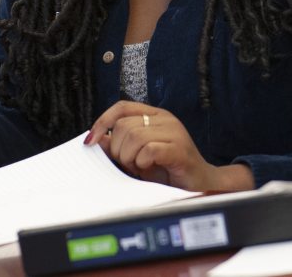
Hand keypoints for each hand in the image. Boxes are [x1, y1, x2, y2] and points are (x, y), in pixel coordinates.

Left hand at [86, 101, 252, 191]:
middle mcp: (165, 119)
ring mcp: (174, 131)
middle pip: (124, 126)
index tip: (90, 141)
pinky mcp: (179, 148)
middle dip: (119, 150)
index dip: (103, 121)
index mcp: (155, 115)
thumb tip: (97, 139)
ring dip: (130, 159)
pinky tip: (149, 169)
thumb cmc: (169, 170)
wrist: (201, 183)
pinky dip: (142, 163)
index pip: (122, 107)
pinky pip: (148, 150)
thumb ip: (119, 145)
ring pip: (134, 137)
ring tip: (141, 168)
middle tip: (131, 164)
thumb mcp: (138, 156)